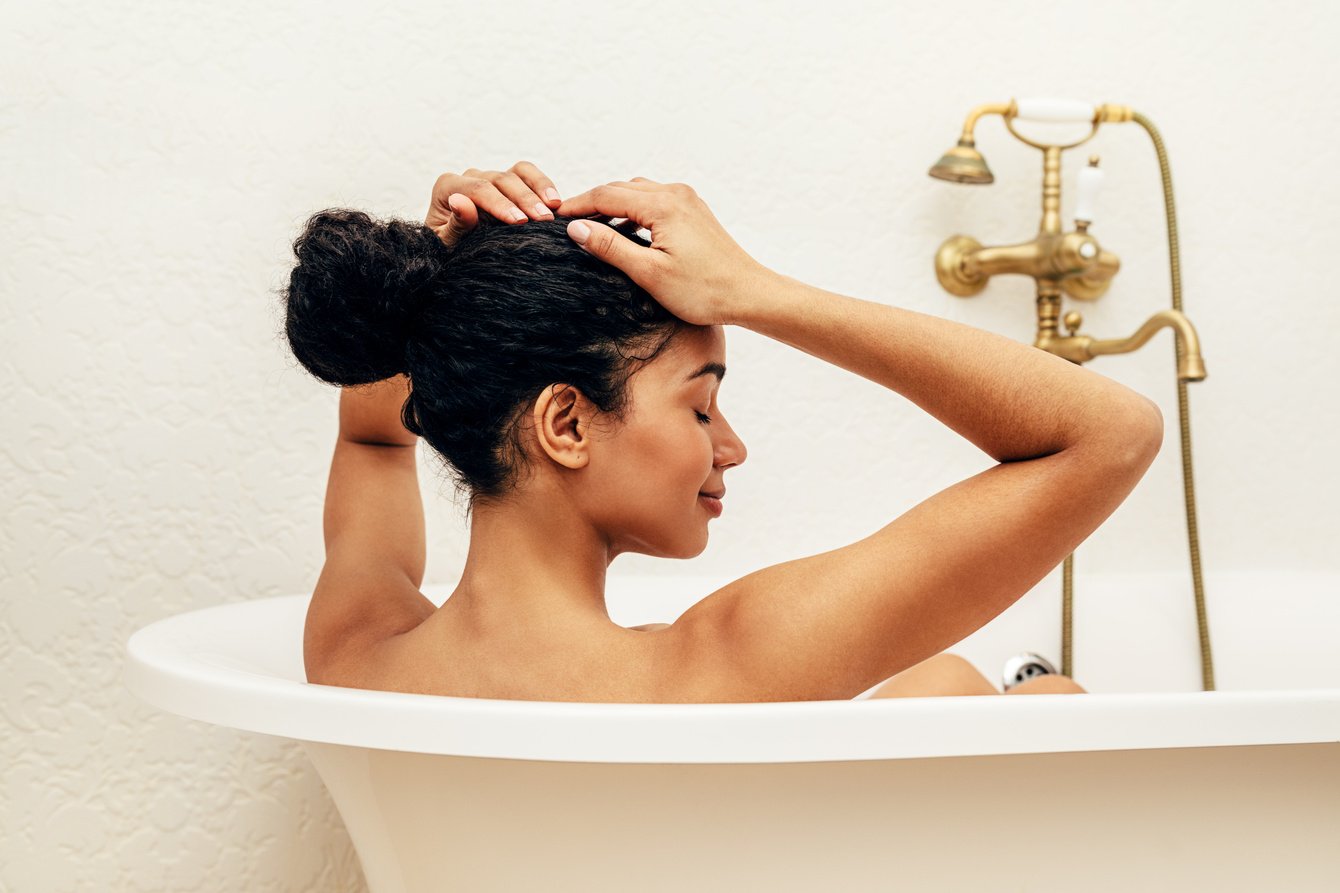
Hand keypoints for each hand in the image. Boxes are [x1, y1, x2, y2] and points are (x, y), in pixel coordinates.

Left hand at [425, 162, 563, 246]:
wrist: (459, 252)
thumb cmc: (451, 251)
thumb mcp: (448, 245)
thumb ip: (455, 225)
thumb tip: (460, 201)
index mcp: (449, 187)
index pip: (478, 190)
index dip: (501, 204)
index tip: (520, 222)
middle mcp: (470, 177)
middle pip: (500, 180)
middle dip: (524, 200)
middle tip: (543, 220)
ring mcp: (491, 177)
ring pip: (517, 173)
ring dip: (539, 190)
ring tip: (554, 210)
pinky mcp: (509, 181)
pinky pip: (527, 174)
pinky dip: (543, 185)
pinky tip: (556, 202)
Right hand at [555, 178, 767, 326]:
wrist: (748, 293)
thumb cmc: (702, 290)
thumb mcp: (649, 273)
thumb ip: (610, 247)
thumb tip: (576, 228)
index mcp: (662, 205)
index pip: (606, 194)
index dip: (577, 206)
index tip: (553, 219)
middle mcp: (675, 193)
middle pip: (620, 188)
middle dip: (592, 203)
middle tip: (567, 224)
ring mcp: (687, 200)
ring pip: (637, 193)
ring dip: (612, 205)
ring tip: (591, 228)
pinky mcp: (693, 211)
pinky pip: (653, 201)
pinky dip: (633, 210)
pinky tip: (624, 231)